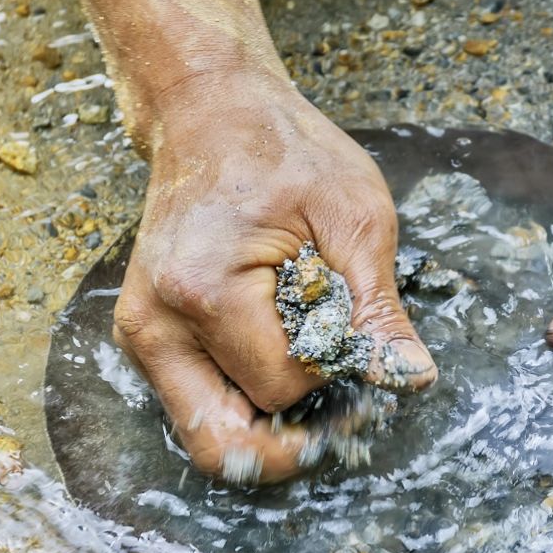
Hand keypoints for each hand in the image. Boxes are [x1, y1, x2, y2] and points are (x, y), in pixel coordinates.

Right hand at [112, 73, 435, 482]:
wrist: (211, 112)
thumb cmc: (285, 152)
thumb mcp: (355, 219)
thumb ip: (378, 310)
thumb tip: (411, 379)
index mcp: (204, 290)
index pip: (283, 387)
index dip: (334, 380)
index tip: (364, 350)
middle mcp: (155, 324)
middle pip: (226, 440)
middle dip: (293, 432)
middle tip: (342, 402)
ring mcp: (141, 334)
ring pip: (207, 434)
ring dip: (265, 424)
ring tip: (311, 372)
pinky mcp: (145, 337)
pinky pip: (197, 404)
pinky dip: (243, 401)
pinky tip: (280, 359)